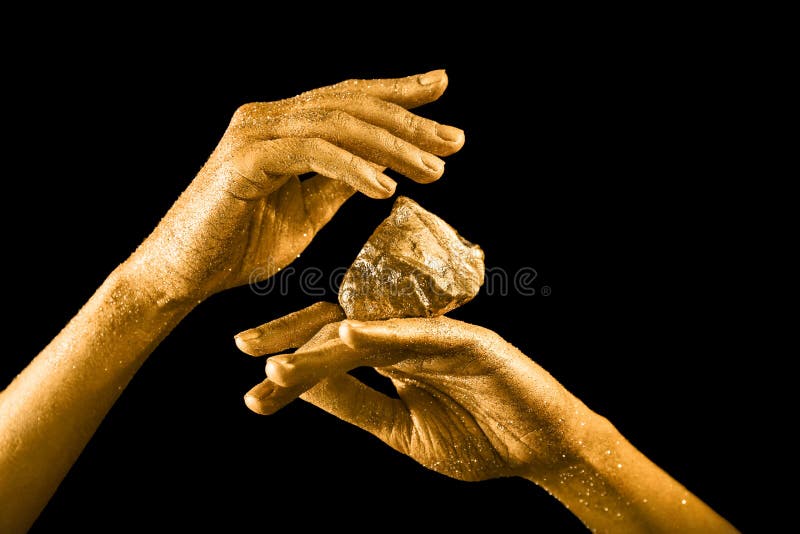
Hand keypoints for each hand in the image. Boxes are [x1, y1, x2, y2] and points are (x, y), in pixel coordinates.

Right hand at [124, 71, 463, 303]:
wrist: (182, 274)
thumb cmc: (240, 244)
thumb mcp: (307, 211)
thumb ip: (339, 183)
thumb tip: (384, 164)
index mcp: (283, 125)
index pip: (349, 99)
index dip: (397, 92)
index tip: (441, 90)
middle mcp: (268, 117)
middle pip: (352, 105)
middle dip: (410, 120)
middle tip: (455, 140)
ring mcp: (255, 134)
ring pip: (338, 124)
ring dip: (393, 146)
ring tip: (434, 169)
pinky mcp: (245, 161)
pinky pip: (312, 154)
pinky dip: (353, 168)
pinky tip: (386, 188)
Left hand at [236, 303, 591, 481]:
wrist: (544, 451)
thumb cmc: (480, 440)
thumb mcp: (403, 430)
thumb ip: (357, 405)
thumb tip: (299, 385)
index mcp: (393, 357)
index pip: (333, 349)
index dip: (294, 363)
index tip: (252, 385)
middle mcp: (409, 339)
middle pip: (341, 327)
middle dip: (291, 339)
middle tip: (244, 347)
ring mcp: (439, 336)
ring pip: (372, 331)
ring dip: (324, 345)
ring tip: (279, 361)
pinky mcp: (471, 343)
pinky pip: (422, 335)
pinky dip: (384, 336)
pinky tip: (347, 340)